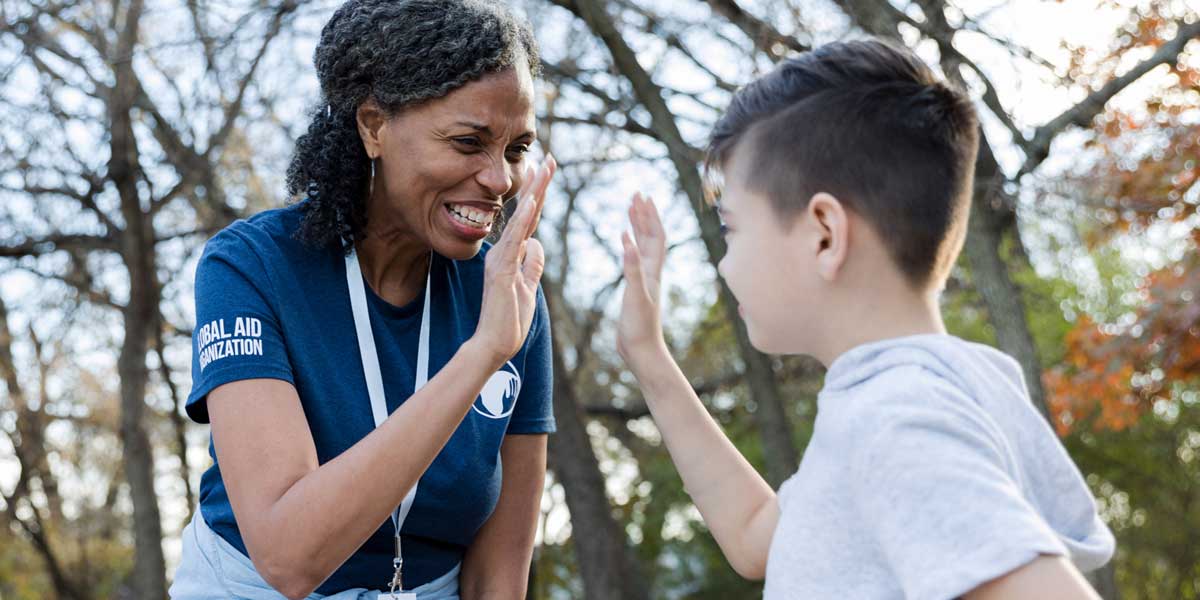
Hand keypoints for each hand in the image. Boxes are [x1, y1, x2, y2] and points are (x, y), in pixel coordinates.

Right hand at [472, 154, 556, 365]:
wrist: (494, 345)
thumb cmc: (509, 320)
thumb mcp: (529, 288)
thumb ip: (532, 265)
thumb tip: (537, 244)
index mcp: (512, 254)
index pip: (530, 219)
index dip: (538, 194)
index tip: (545, 170)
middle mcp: (504, 251)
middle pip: (526, 212)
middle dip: (538, 184)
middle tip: (549, 157)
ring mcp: (500, 259)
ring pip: (520, 219)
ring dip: (533, 193)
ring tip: (544, 169)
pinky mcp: (500, 270)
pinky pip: (514, 240)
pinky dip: (523, 220)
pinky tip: (531, 202)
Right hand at [617, 192, 667, 365]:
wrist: (641, 351)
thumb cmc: (640, 327)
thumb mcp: (635, 296)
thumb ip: (632, 269)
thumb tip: (628, 241)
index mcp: (653, 271)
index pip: (655, 236)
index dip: (650, 216)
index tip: (642, 197)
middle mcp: (651, 272)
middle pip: (651, 236)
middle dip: (644, 215)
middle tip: (635, 195)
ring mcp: (644, 279)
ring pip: (643, 246)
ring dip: (638, 226)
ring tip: (630, 209)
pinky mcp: (636, 288)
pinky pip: (635, 259)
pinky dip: (630, 245)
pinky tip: (624, 242)